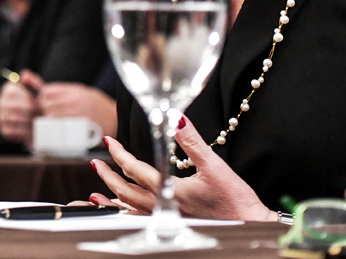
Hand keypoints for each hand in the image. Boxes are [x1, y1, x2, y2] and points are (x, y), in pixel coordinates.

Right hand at [0, 70, 41, 144]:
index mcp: (9, 89)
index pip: (20, 95)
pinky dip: (24, 133)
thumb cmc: (35, 102)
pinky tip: (33, 132)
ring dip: (29, 123)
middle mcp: (1, 101)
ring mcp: (0, 116)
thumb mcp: (35, 91)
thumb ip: (33, 82)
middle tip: (43, 117)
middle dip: (33, 113)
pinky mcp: (3, 129)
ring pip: (15, 120)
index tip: (43, 106)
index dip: (33, 102)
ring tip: (40, 125)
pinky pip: (13, 132)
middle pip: (17, 107)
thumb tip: (25, 74)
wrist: (29, 119)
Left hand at [38, 83, 116, 137]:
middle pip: (45, 103)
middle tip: (51, 114)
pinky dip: (55, 130)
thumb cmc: (100, 107)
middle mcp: (74, 101)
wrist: (118, 122)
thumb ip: (63, 91)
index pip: (47, 90)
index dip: (44, 97)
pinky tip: (61, 131)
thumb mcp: (84, 92)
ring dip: (48, 120)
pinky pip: (57, 129)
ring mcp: (76, 116)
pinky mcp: (77, 130)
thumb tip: (41, 88)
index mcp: (75, 91)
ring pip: (49, 116)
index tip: (48, 102)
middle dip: (44, 108)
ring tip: (57, 123)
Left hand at [89, 117, 274, 221]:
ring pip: (131, 210)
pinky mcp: (174, 224)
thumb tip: (174, 118)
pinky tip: (123, 214)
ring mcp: (167, 218)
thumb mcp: (214, 165)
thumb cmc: (235, 200)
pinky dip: (126, 216)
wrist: (249, 226)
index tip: (108, 141)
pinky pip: (142, 221)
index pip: (135, 169)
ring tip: (95, 196)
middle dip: (108, 176)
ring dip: (112, 200)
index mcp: (169, 188)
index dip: (119, 154)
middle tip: (96, 164)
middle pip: (126, 191)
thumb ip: (191, 141)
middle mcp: (163, 205)